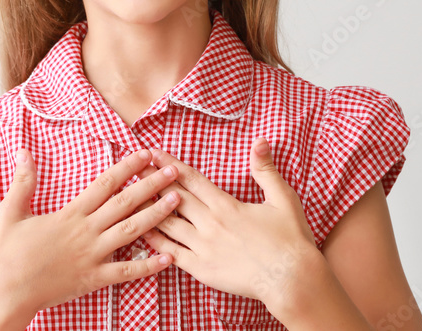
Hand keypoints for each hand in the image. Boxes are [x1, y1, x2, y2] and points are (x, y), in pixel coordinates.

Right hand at [0, 147, 181, 316]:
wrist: (5, 292)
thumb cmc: (6, 253)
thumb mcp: (11, 212)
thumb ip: (23, 182)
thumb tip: (23, 152)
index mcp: (70, 214)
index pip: (105, 184)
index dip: (127, 167)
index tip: (145, 154)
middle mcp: (86, 232)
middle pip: (125, 203)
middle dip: (151, 185)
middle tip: (173, 172)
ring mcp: (92, 256)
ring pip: (131, 232)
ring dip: (156, 215)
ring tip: (177, 202)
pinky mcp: (93, 278)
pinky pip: (126, 271)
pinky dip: (149, 265)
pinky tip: (168, 257)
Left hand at [134, 139, 318, 311]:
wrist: (292, 279)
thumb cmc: (290, 239)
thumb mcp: (283, 199)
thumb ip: (266, 170)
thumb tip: (261, 142)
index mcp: (226, 205)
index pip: (191, 179)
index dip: (169, 165)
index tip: (152, 153)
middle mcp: (210, 224)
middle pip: (173, 197)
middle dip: (151, 180)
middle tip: (131, 167)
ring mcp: (203, 247)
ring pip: (168, 224)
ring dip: (147, 208)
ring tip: (129, 197)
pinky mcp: (201, 269)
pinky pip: (172, 253)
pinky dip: (156, 242)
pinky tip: (142, 233)